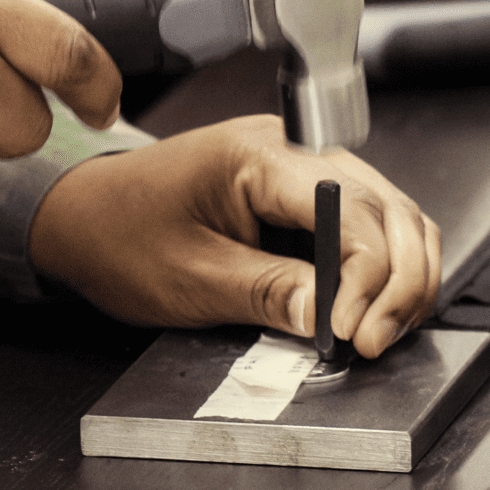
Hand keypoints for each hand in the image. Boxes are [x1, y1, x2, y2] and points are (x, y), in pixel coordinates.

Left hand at [28, 115, 440, 357]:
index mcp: (260, 155)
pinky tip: (375, 308)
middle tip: (378, 338)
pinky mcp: (309, 196)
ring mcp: (308, 170)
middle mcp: (296, 150)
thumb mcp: (188, 277)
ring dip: (404, 276)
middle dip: (399, 281)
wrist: (85, 214)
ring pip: (395, 217)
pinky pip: (372, 228)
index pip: (351, 210)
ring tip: (385, 330)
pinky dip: (387, 270)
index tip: (351, 330)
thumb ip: (267, 291)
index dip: (367, 275)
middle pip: (389, 209)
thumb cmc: (120, 233)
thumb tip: (329, 314)